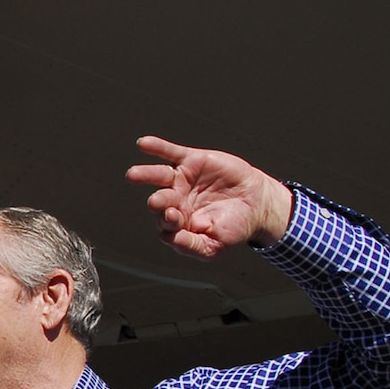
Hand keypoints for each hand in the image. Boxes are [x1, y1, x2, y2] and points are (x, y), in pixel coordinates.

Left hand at [125, 136, 292, 259]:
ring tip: (132, 175)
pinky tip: (144, 143)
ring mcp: (182, 180)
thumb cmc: (234, 227)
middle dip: (159, 201)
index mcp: (179, 223)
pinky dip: (157, 147)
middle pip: (161, 200)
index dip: (168, 221)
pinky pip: (170, 152)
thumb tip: (172, 241)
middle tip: (156, 201)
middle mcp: (176, 201)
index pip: (166, 223)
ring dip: (145, 174)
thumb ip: (192, 245)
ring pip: (159, 176)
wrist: (257, 203)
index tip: (174, 218)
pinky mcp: (191, 161)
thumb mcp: (215, 245)